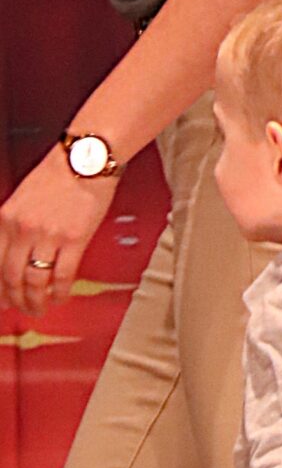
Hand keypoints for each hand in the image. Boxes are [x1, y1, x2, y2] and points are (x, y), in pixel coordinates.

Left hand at [0, 149, 119, 315]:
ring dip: (36, 301)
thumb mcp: (23, 198)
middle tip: (21, 308)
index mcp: (6, 218)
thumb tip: (17, 254)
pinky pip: (63, 276)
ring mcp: (48, 235)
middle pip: (11, 277)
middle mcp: (22, 228)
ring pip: (35, 281)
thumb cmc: (59, 174)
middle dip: (15, 299)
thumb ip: (15, 226)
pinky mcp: (74, 239)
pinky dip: (60, 292)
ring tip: (40, 308)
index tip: (1, 299)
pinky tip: (60, 298)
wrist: (86, 159)